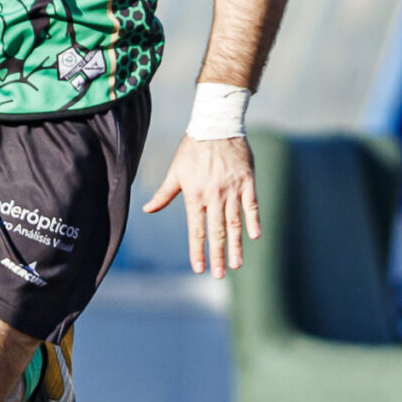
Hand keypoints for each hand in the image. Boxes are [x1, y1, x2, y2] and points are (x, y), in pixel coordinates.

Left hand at [142, 135, 260, 274]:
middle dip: (219, 255)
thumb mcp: (175, 172)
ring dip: (237, 245)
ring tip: (238, 264)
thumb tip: (147, 210)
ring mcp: (232, 190)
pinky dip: (253, 221)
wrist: (215, 126)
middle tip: (221, 274)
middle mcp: (213, 196)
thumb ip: (163, 194)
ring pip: (235, 223)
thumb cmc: (192, 149)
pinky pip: (252, 205)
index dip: (198, 250)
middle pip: (217, 231)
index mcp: (194, 196)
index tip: (200, 268)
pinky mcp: (247, 182)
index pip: (196, 230)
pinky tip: (254, 237)